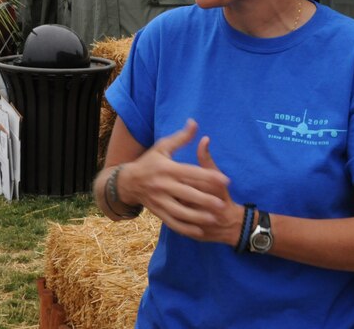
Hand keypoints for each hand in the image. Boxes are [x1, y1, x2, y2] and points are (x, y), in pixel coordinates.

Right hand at [120, 119, 232, 238]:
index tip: (225, 180)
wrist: (128, 182)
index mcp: (167, 168)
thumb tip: (195, 122)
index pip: (190, 173)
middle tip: (222, 205)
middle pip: (187, 194)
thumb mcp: (162, 147)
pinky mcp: (158, 212)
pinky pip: (172, 222)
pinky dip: (185, 227)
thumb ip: (181, 137)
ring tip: (213, 219)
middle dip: (205, 200)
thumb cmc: (149, 162)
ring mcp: (159, 200)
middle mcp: (163, 185)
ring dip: (197, 217)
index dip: (208, 177)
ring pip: (180, 211)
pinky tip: (199, 230)